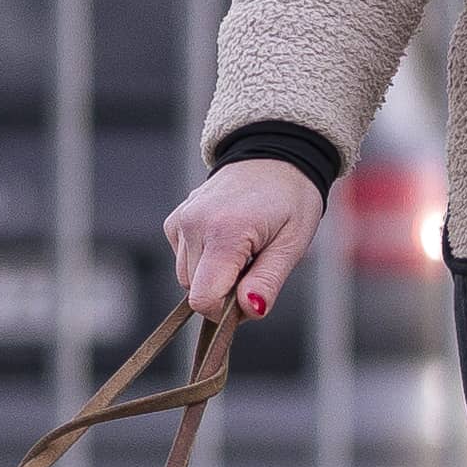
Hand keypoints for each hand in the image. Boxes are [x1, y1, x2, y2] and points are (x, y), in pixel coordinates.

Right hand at [167, 158, 326, 321]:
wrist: (273, 154)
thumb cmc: (290, 200)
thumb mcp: (292, 244)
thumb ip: (267, 281)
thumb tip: (249, 311)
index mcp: (225, 232)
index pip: (204, 299)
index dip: (225, 312)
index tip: (248, 297)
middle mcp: (194, 225)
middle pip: (195, 291)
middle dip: (223, 292)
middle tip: (254, 266)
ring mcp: (181, 220)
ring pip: (186, 277)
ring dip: (213, 276)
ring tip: (242, 250)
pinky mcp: (174, 220)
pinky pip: (182, 258)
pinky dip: (203, 259)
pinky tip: (226, 239)